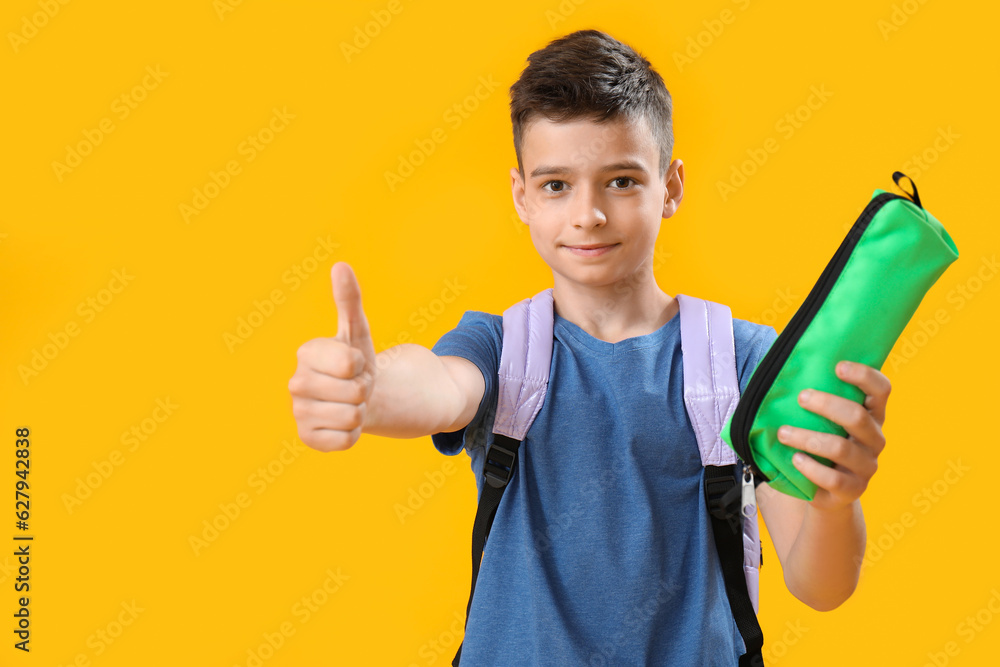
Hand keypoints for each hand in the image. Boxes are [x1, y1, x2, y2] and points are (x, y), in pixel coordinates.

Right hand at [288, 262, 377, 450]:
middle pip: (354, 393)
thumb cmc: (356, 361)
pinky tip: (342, 422)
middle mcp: (296, 383)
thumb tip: (341, 266)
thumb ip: (349, 300)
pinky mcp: (307, 438)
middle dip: (363, 390)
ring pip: (352, 417)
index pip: (351, 364)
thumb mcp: (357, 331)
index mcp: (306, 352)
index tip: (355, 364)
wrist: (356, 398)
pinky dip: (353, 434)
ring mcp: (298, 412)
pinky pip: (346, 441)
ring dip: (360, 412)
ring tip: (349, 403)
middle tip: (354, 385)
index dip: (362, 366)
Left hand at [776, 360, 890, 511]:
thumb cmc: (822, 443)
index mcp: (872, 416)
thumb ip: (819, 400)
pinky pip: (833, 478)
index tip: (838, 367)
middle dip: (827, 405)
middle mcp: (875, 439)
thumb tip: (788, 370)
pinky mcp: (853, 489)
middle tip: (801, 397)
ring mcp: (866, 466)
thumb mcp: (826, 421)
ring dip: (808, 438)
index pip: (881, 390)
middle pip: (857, 417)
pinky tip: (795, 459)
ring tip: (783, 433)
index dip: (864, 376)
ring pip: (840, 448)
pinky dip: (811, 468)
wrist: (827, 490)